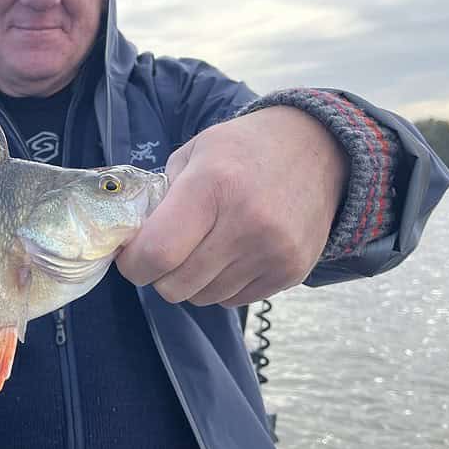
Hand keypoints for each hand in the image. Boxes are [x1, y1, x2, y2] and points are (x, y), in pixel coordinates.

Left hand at [117, 106, 347, 306]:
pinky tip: (228, 254)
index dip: (133, 264)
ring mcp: (274, 251)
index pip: (158, 253)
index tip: (130, 257)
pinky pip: (233, 300)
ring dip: (191, 281)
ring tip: (201, 248)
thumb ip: (160, 197)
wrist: (317, 148)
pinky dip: (220, 285)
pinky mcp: (292, 271)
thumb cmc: (243, 149)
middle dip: (158, 275)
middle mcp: (247, 223)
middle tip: (163, 253)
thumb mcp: (194, 153)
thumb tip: (133, 242)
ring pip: (203, 298)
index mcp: (213, 186)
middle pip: (176, 285)